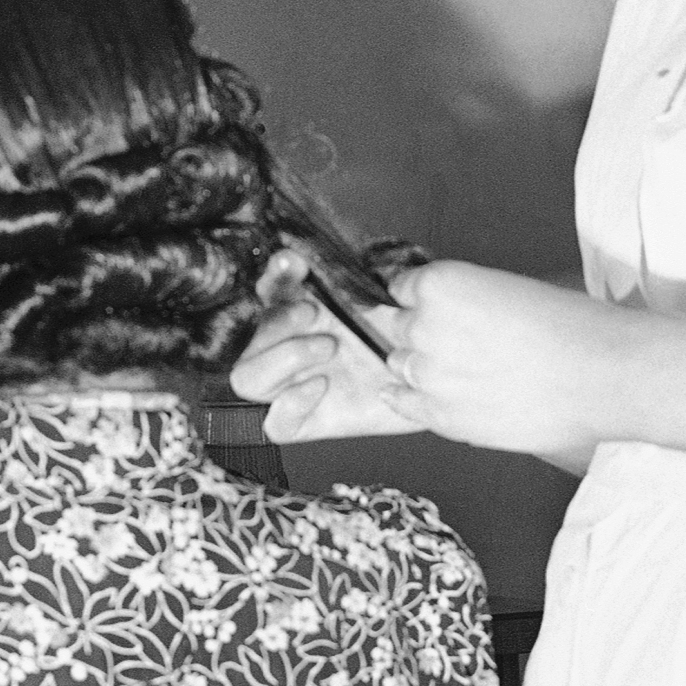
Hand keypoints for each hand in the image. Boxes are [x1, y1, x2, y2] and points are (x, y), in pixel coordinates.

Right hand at [229, 246, 416, 442]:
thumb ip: (361, 281)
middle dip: (274, 320)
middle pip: (243, 338)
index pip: (264, 294)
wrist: (443, 381)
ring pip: (247, 379)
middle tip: (312, 312)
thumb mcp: (391, 303)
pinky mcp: (310, 422)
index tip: (293, 263)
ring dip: (282, 357)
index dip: (271, 278)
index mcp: (302, 313)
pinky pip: (276, 427)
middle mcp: (290, 349)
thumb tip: (340, 259)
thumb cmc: (413, 339)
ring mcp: (295, 386)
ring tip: (328, 346)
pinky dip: (290, 406)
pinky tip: (321, 387)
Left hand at [377, 260, 631, 461]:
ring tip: (451, 369)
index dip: (420, 296)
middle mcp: (424, 327)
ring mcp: (429, 375)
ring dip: (418, 363)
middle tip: (453, 338)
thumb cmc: (572, 327)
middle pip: (399, 326)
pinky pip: (402, 404)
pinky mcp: (442, 415)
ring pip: (400, 364)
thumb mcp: (510, 287)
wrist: (605, 377)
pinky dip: (401, 397)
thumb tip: (453, 310)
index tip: (427, 303)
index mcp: (441, 284)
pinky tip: (398, 394)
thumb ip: (467, 297)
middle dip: (420, 329)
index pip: (403, 287)